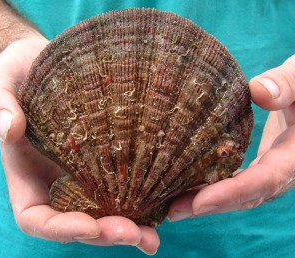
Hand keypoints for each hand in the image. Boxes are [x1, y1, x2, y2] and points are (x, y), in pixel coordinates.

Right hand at [0, 38, 158, 254]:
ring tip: (153, 235)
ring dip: (128, 227)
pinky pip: (123, 185)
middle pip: (78, 222)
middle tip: (137, 234)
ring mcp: (84, 172)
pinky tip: (163, 203)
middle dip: (104, 234)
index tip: (89, 226)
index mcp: (27, 174)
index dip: (61, 229)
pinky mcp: (108, 157)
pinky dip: (141, 200)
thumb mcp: (0, 82)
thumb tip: (10, 128)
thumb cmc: (20, 72)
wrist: (47, 64)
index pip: (36, 217)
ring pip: (104, 211)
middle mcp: (57, 180)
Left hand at [168, 55, 294, 220]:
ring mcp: (271, 168)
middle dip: (209, 204)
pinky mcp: (260, 162)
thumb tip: (259, 92)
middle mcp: (285, 169)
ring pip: (239, 192)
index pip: (267, 179)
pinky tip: (185, 185)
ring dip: (205, 200)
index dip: (234, 192)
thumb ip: (287, 84)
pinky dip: (212, 185)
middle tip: (172, 211)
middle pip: (247, 195)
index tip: (200, 202)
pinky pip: (236, 179)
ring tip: (170, 204)